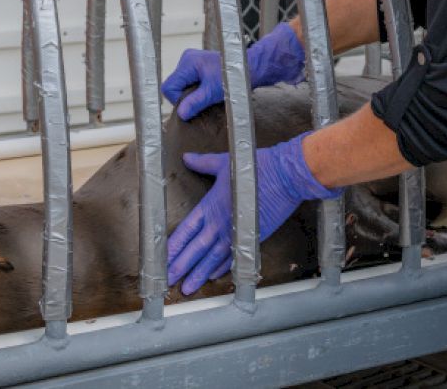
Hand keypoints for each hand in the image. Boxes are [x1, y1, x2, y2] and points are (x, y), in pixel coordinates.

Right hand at [160, 22, 305, 120]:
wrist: (247, 68)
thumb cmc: (232, 79)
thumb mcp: (213, 93)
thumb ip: (195, 102)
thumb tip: (181, 114)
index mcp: (188, 62)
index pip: (169, 87)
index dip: (178, 99)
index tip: (193, 104)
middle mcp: (187, 58)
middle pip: (174, 85)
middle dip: (185, 96)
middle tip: (202, 100)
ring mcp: (191, 60)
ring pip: (181, 84)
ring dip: (191, 93)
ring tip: (206, 94)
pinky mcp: (196, 64)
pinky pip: (188, 81)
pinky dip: (195, 88)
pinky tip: (206, 90)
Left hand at [167, 132, 340, 294]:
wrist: (285, 176)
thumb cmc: (256, 167)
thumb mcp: (224, 162)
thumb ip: (203, 163)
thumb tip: (187, 158)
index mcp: (210, 206)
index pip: (185, 231)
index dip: (172, 247)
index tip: (161, 259)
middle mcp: (220, 223)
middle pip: (195, 250)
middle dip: (180, 267)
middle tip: (167, 282)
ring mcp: (236, 232)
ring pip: (212, 259)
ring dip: (199, 274)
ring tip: (187, 287)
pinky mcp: (252, 237)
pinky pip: (233, 257)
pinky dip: (223, 268)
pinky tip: (214, 276)